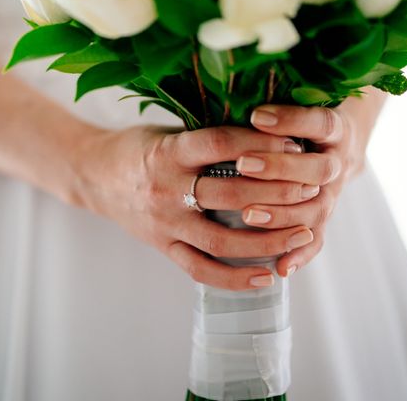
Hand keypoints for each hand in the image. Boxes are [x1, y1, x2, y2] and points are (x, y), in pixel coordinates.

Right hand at [73, 125, 321, 290]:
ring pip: (221, 240)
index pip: (221, 144)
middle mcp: (166, 189)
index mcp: (168, 152)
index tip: (296, 145)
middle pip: (230, 194)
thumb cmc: (137, 148)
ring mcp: (164, 223)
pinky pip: (200, 270)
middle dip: (278, 193)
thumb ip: (207, 136)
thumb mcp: (167, 131)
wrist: (93, 176)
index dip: (262, 145)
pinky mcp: (163, 246)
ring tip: (303, 235)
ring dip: (267, 240)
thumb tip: (266, 129)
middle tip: (313, 190)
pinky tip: (266, 277)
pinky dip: (235, 278)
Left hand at [241, 100, 374, 276]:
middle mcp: (338, 161)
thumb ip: (273, 96)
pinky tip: (281, 266)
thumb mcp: (298, 101)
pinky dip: (300, 254)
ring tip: (249, 215)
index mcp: (335, 128)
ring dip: (284, 214)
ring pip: (317, 208)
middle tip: (244, 165)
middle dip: (281, 168)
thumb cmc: (301, 119)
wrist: (337, 143)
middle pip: (318, 169)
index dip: (292, 120)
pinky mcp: (323, 217)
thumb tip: (231, 80)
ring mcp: (333, 192)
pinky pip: (316, 240)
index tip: (257, 115)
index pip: (319, 122)